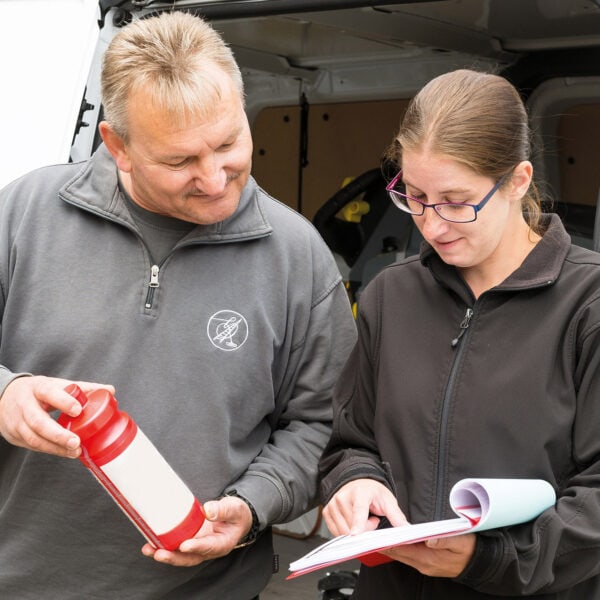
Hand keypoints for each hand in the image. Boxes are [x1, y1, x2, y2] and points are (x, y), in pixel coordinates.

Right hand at [0, 375, 114, 457]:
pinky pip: (32, 446)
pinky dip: (50, 450)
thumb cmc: (37, 391)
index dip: (63, 401)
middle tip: (76, 442)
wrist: (4, 397)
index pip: (49, 393)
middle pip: (38, 422)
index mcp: (37, 388)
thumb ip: (83, 388)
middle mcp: (24, 405)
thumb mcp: (56, 385)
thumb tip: (110, 390)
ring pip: (33, 438)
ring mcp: (16, 422)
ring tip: (75, 451)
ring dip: (55, 447)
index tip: (78, 410)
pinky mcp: (14, 436)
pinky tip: (65, 452)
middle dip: (58, 434)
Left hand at [142, 495, 253, 566]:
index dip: (196, 547)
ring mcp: (198, 546)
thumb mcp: (234, 509)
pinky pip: (176, 546)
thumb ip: (223, 509)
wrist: (236, 518)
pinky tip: (151, 542)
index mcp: (222, 543)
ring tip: (148, 549)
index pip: (208, 547)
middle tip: (158, 553)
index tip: (184, 545)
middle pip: (189, 558)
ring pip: (180, 555)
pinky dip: (164, 545)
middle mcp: (208, 549)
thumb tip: (208, 510)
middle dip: (173, 557)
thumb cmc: (236, 514)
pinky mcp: (190, 540)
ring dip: (164, 553)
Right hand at [322, 478, 407, 535]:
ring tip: (363, 519)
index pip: (359, 511)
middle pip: (353, 527)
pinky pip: (336, 531)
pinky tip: (353, 521)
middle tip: (372, 519)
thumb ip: (396, 516)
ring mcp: (333, 504)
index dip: (358, 524)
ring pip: (344, 531)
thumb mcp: (388, 501)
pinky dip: (346, 531)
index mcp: (360, 492)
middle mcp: (343, 496)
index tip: (355, 535)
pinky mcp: (327, 511)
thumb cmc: (373, 493)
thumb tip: (406, 529)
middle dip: (365, 530)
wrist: (359, 484)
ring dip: (355, 531)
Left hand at [381, 533, 476, 577]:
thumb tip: (429, 539)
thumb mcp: (460, 541)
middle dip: (385, 545)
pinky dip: (401, 550)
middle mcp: (424, 565)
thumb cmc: (469, 550)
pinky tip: (396, 542)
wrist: (479, 564)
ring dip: (392, 547)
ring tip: (379, 536)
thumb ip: (443, 539)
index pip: (402, 550)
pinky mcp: (428, 565)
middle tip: (371, 535)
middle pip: (399, 554)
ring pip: (403, 556)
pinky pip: (409, 557)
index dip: (388, 543)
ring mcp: (425, 566)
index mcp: (429, 558)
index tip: (376, 537)